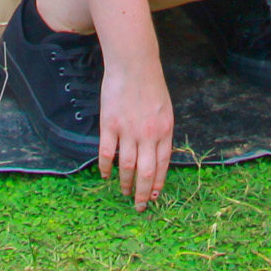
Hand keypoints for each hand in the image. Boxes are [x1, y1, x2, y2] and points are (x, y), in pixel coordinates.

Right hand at [97, 56, 173, 208]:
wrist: (134, 64)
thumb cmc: (151, 84)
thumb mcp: (165, 109)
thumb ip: (162, 132)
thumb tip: (157, 156)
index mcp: (165, 130)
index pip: (162, 164)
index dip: (157, 183)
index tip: (153, 196)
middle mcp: (148, 134)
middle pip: (145, 171)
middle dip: (142, 193)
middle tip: (139, 206)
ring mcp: (128, 130)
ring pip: (126, 166)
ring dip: (125, 183)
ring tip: (124, 192)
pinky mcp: (110, 124)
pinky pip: (107, 152)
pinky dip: (105, 167)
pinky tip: (105, 175)